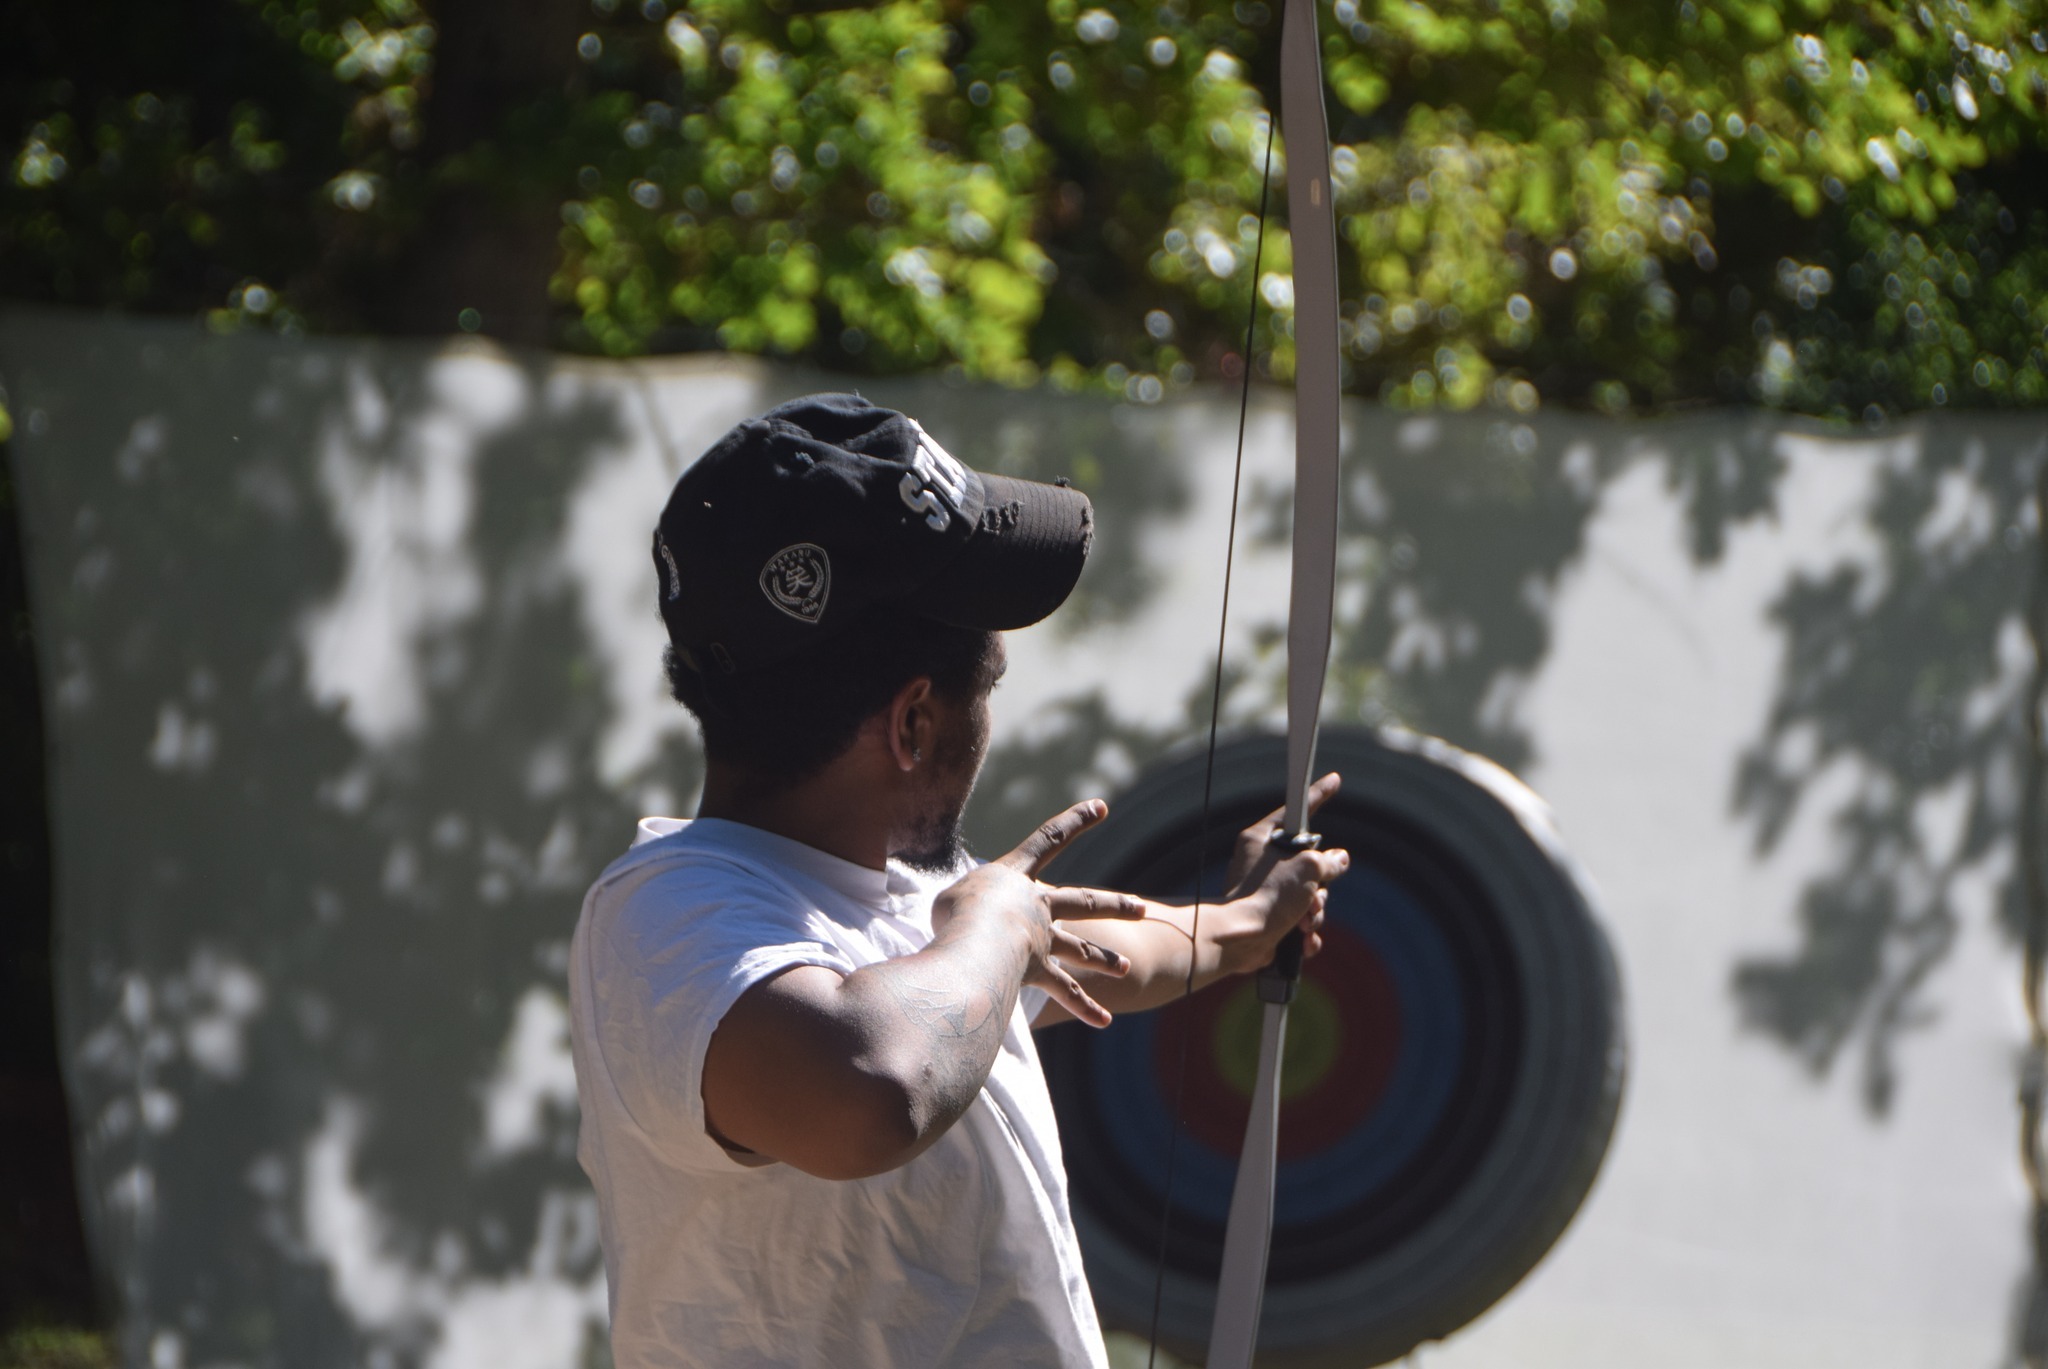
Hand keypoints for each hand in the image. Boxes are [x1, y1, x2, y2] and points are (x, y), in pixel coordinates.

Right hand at [932, 799, 1147, 1027]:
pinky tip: (1104, 1021)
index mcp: (1016, 877)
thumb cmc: (957, 913)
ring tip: (1126, 967)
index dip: (1074, 822)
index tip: (1101, 806)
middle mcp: (1038, 907)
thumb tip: (952, 925)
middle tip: (1140, 906)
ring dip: (1105, 960)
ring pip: (1082, 950)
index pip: (1048, 840)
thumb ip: (959, 907)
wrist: (978, 939)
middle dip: (1115, 904)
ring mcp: (1043, 940)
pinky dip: (1084, 1007)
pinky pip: (1066, 992)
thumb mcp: (949, 899)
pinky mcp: (1040, 972)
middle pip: (1084, 901)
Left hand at [1212, 774, 1348, 976]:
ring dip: (1314, 913)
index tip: (1335, 780)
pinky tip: (1303, 942)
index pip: (1297, 810)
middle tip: (1313, 898)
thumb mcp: (1308, 868)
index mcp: (1262, 838)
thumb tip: (1339, 860)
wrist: (1240, 940)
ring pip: (1308, 896)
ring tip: (1304, 923)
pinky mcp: (1269, 918)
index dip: (1318, 795)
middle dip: (1319, 888)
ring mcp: (1265, 891)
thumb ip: (1329, 860)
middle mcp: (1261, 862)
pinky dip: (1305, 934)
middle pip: (1309, 864)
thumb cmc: (1268, 895)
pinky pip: (1299, 923)